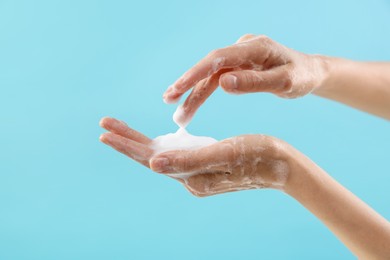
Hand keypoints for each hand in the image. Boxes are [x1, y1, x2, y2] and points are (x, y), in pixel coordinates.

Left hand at [99, 117, 291, 196]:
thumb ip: (188, 160)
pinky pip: (174, 153)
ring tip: (119, 127)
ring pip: (160, 154)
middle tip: (104, 124)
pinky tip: (153, 137)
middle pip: (150, 157)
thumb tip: (152, 164)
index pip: (151, 159)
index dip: (127, 145)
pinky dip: (159, 142)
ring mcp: (196, 171)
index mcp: (191, 176)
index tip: (104, 132)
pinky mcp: (204, 163)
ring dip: (139, 140)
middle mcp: (189, 177)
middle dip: (127, 141)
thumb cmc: (257, 155)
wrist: (282, 166)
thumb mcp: (223, 154)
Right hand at [163, 34, 328, 125]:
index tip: (177, 89)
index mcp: (255, 48)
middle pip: (209, 66)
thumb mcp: (285, 83)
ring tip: (179, 115)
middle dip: (187, 84)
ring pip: (210, 75)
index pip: (218, 58)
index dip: (195, 73)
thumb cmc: (302, 77)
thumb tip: (222, 84)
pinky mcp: (237, 65)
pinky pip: (216, 79)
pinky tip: (191, 104)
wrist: (310, 72)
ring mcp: (239, 57)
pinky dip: (203, 93)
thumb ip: (254, 82)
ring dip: (193, 94)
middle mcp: (243, 48)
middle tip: (168, 101)